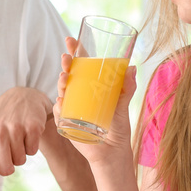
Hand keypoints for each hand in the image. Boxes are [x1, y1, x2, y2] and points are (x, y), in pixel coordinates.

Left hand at [0, 87, 53, 190]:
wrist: (23, 95)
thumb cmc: (3, 119)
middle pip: (5, 169)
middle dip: (10, 165)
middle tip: (10, 150)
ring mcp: (14, 127)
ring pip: (20, 161)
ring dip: (21, 154)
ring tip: (19, 137)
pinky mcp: (31, 125)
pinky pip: (32, 151)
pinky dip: (31, 146)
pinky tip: (28, 133)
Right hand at [53, 36, 137, 164]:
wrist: (112, 150)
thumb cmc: (117, 126)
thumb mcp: (123, 103)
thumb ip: (127, 86)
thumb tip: (131, 68)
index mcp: (90, 86)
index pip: (81, 64)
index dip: (75, 51)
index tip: (71, 40)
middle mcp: (78, 94)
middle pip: (68, 74)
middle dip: (66, 64)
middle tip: (67, 58)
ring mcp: (71, 107)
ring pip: (61, 91)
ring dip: (60, 82)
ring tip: (65, 78)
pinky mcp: (66, 122)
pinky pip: (59, 112)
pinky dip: (59, 106)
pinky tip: (61, 102)